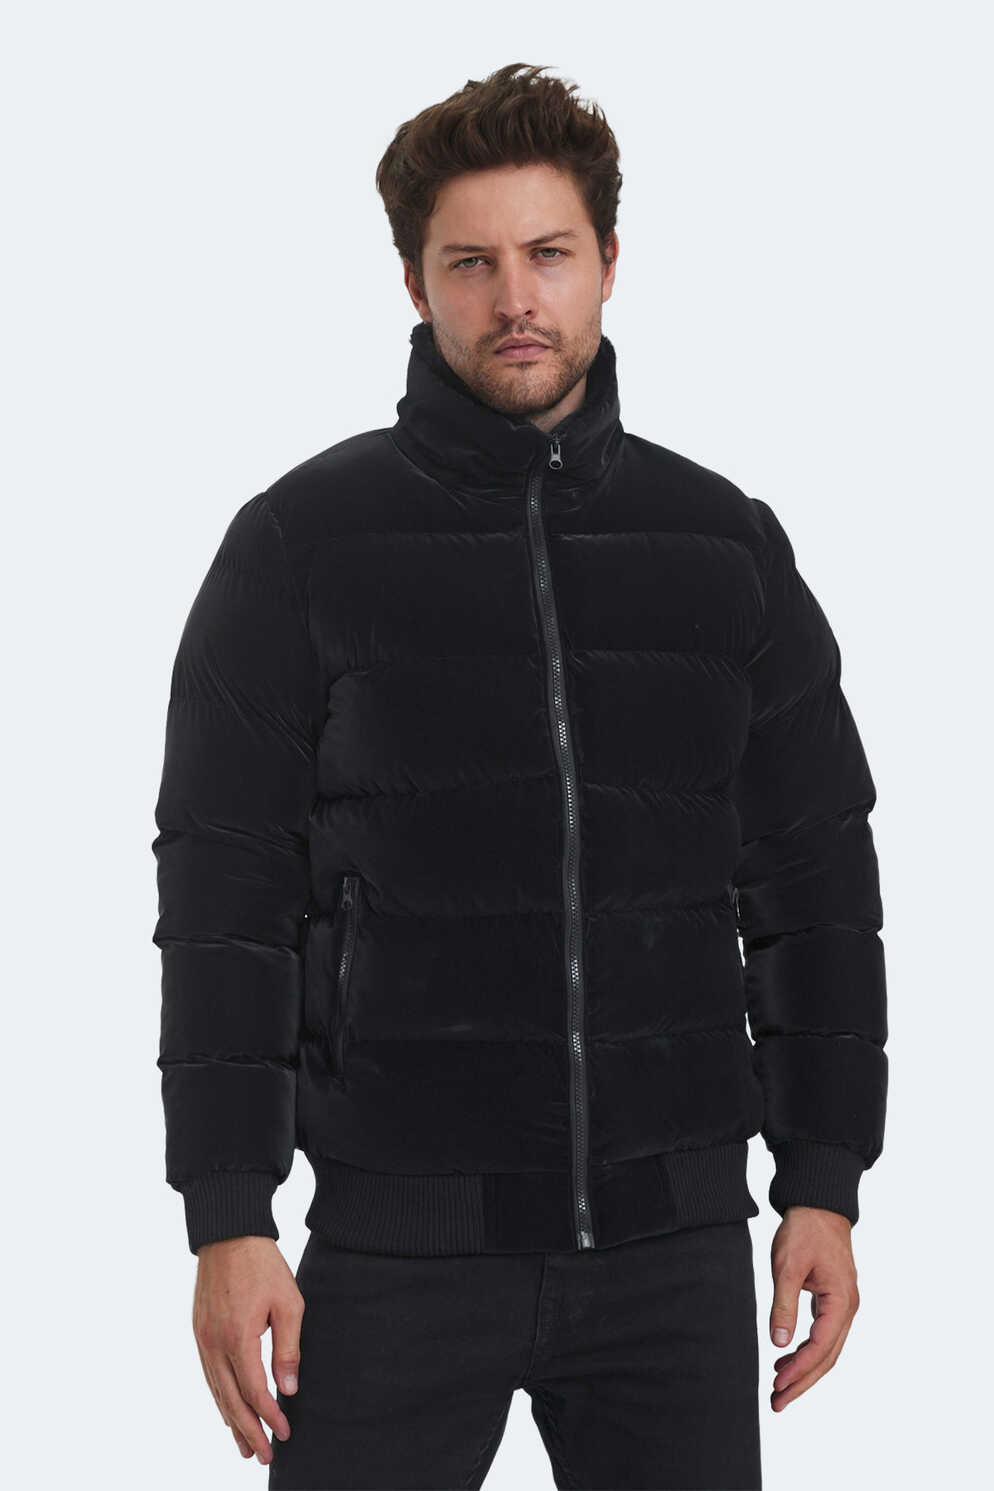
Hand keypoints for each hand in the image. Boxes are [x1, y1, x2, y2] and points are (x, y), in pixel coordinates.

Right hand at [192, 1235, 303, 1464]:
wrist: (228, 1234)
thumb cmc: (263, 1265)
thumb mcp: (288, 1302)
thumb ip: (288, 1348)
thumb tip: (289, 1389)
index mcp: (239, 1337)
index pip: (254, 1390)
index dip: (270, 1416)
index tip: (285, 1433)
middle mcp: (214, 1344)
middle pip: (231, 1400)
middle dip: (248, 1431)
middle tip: (263, 1457)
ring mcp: (203, 1339)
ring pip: (216, 1392)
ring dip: (230, 1422)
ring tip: (244, 1447)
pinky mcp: (199, 1332)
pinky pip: (208, 1375)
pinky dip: (219, 1398)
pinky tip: (227, 1411)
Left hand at [768, 1205, 859, 1411]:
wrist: (818, 1203)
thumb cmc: (804, 1230)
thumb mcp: (787, 1266)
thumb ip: (783, 1305)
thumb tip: (779, 1344)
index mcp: (841, 1300)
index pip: (821, 1347)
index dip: (800, 1371)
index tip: (778, 1387)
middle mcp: (848, 1307)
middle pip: (827, 1356)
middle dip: (802, 1382)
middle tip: (777, 1403)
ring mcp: (843, 1305)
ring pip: (826, 1348)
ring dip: (804, 1370)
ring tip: (778, 1388)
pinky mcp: (834, 1299)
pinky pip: (823, 1334)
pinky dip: (806, 1351)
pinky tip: (786, 1360)